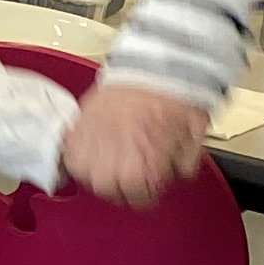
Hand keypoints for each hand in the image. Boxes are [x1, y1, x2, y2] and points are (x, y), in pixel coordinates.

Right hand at [60, 83, 206, 205]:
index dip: (148, 192)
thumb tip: (174, 173)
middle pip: (107, 191)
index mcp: (142, 168)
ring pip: (84, 174)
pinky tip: (94, 149)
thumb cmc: (174, 97)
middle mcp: (111, 161)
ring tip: (110, 161)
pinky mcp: (77, 127)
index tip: (150, 184)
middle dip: (121, 186)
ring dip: (97, 172)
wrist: (154, 64)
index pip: (139, 200)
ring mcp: (91, 143)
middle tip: (131, 173)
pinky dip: (80, 155)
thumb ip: (184, 165)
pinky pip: (70, 153)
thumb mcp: (194, 138)